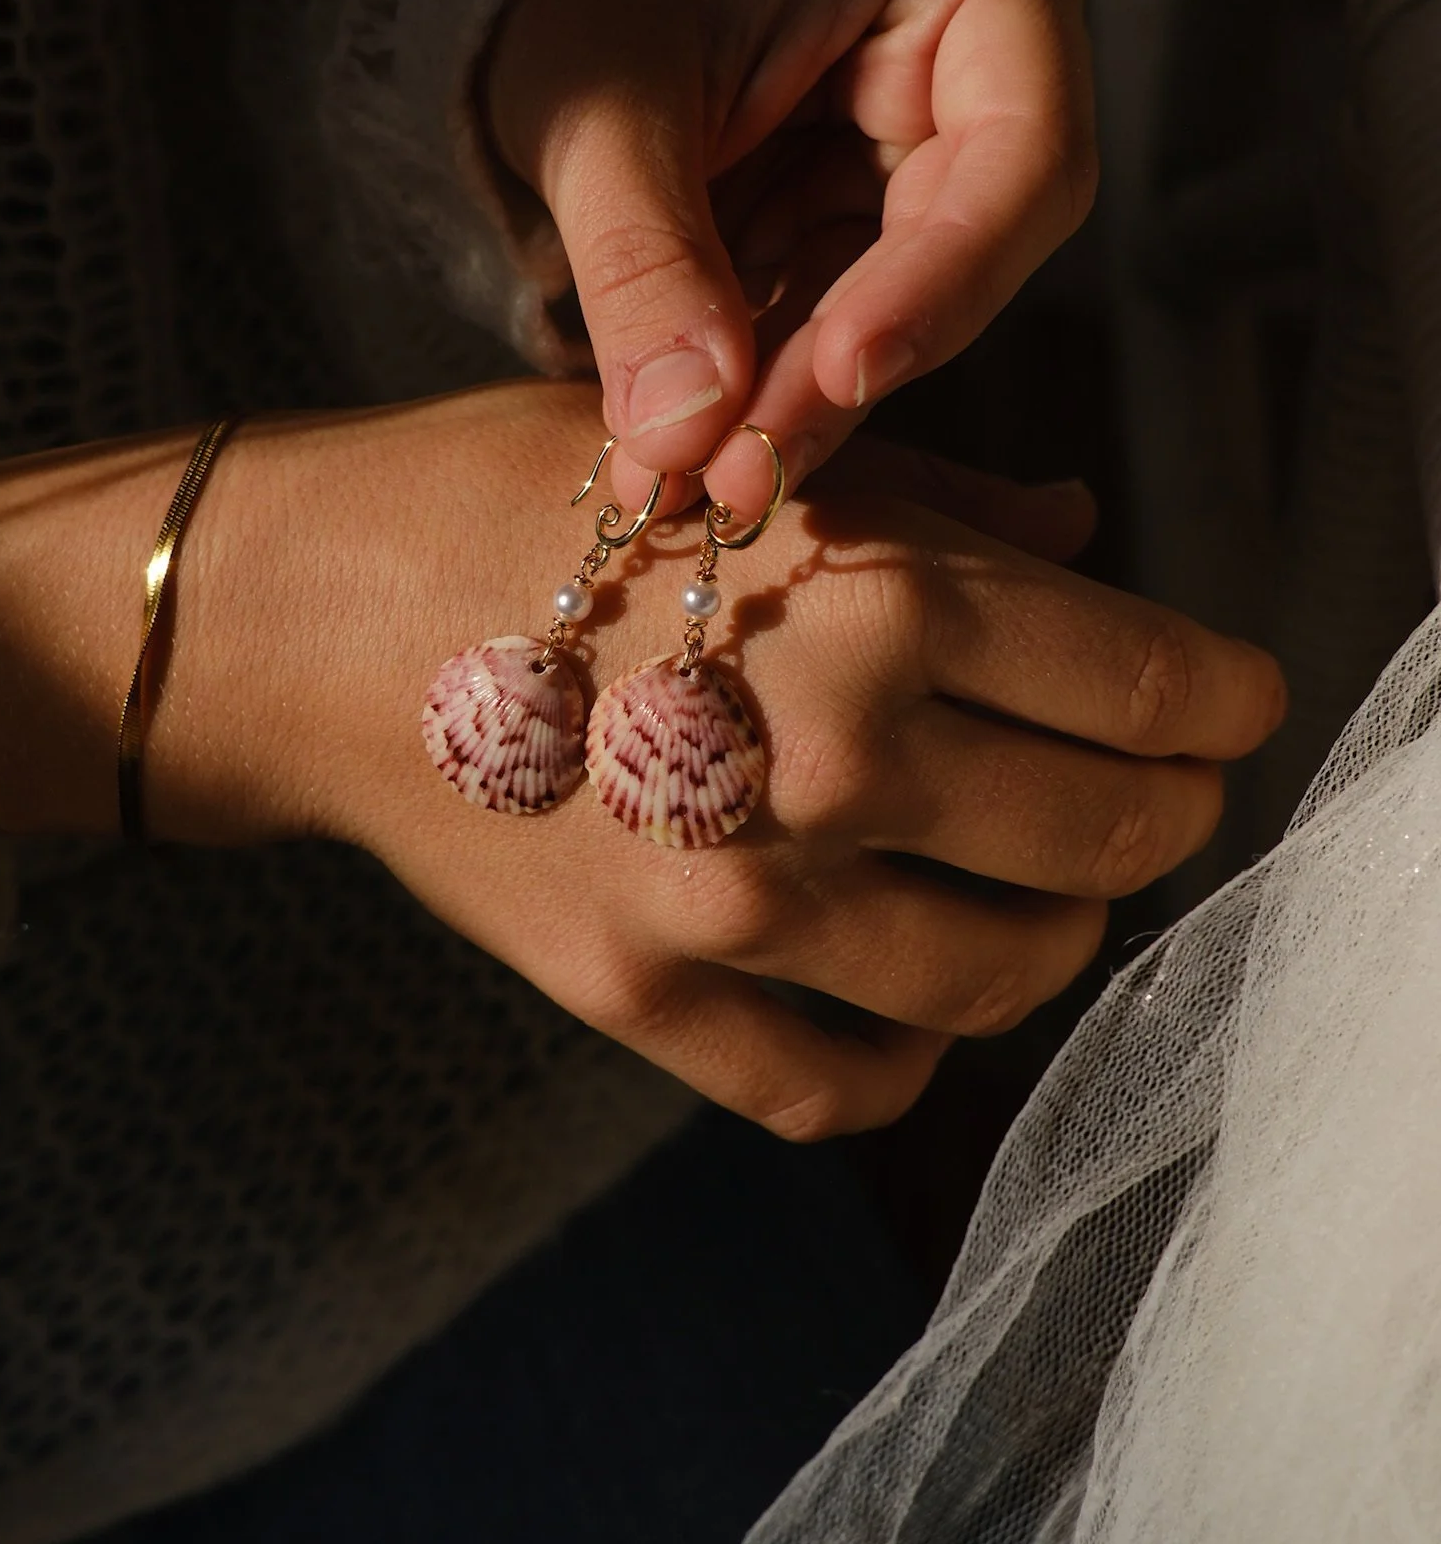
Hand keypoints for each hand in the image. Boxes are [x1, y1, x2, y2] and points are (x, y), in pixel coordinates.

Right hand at [0, 384, 1281, 1137]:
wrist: (313, 616)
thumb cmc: (519, 500)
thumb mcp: (737, 459)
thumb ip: (936, 506)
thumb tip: (1082, 529)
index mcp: (882, 597)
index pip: (1152, 685)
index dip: (1225, 701)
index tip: (1231, 706)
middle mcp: (833, 759)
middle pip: (1109, 841)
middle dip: (1162, 814)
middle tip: (1154, 794)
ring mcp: (736, 903)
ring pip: (1002, 979)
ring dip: (1057, 939)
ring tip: (1043, 897)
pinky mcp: (646, 996)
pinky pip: (842, 1083)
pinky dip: (910, 1060)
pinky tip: (913, 1008)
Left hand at [485, 0, 1094, 523]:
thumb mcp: (603, 93)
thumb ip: (646, 252)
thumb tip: (688, 428)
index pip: (1022, 155)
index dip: (942, 279)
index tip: (844, 372)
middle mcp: (983, 78)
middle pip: (962, 260)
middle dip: (837, 374)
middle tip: (744, 474)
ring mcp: (923, 165)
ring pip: (890, 320)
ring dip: (790, 409)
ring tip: (700, 484)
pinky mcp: (857, 234)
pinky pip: (825, 334)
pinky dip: (756, 395)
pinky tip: (691, 460)